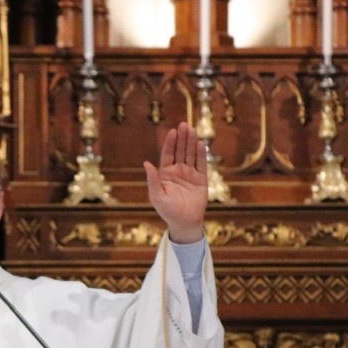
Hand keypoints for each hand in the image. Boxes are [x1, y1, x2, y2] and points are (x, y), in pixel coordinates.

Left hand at [143, 121, 207, 243]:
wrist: (184, 223)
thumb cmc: (167, 211)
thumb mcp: (156, 195)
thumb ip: (152, 179)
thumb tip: (146, 163)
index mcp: (165, 174)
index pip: (168, 154)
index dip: (170, 143)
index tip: (173, 131)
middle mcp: (178, 171)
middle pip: (180, 151)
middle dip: (182, 138)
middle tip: (184, 125)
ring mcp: (190, 174)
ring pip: (191, 155)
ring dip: (191, 142)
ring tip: (192, 130)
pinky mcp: (201, 179)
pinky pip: (201, 164)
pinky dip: (201, 154)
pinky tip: (200, 144)